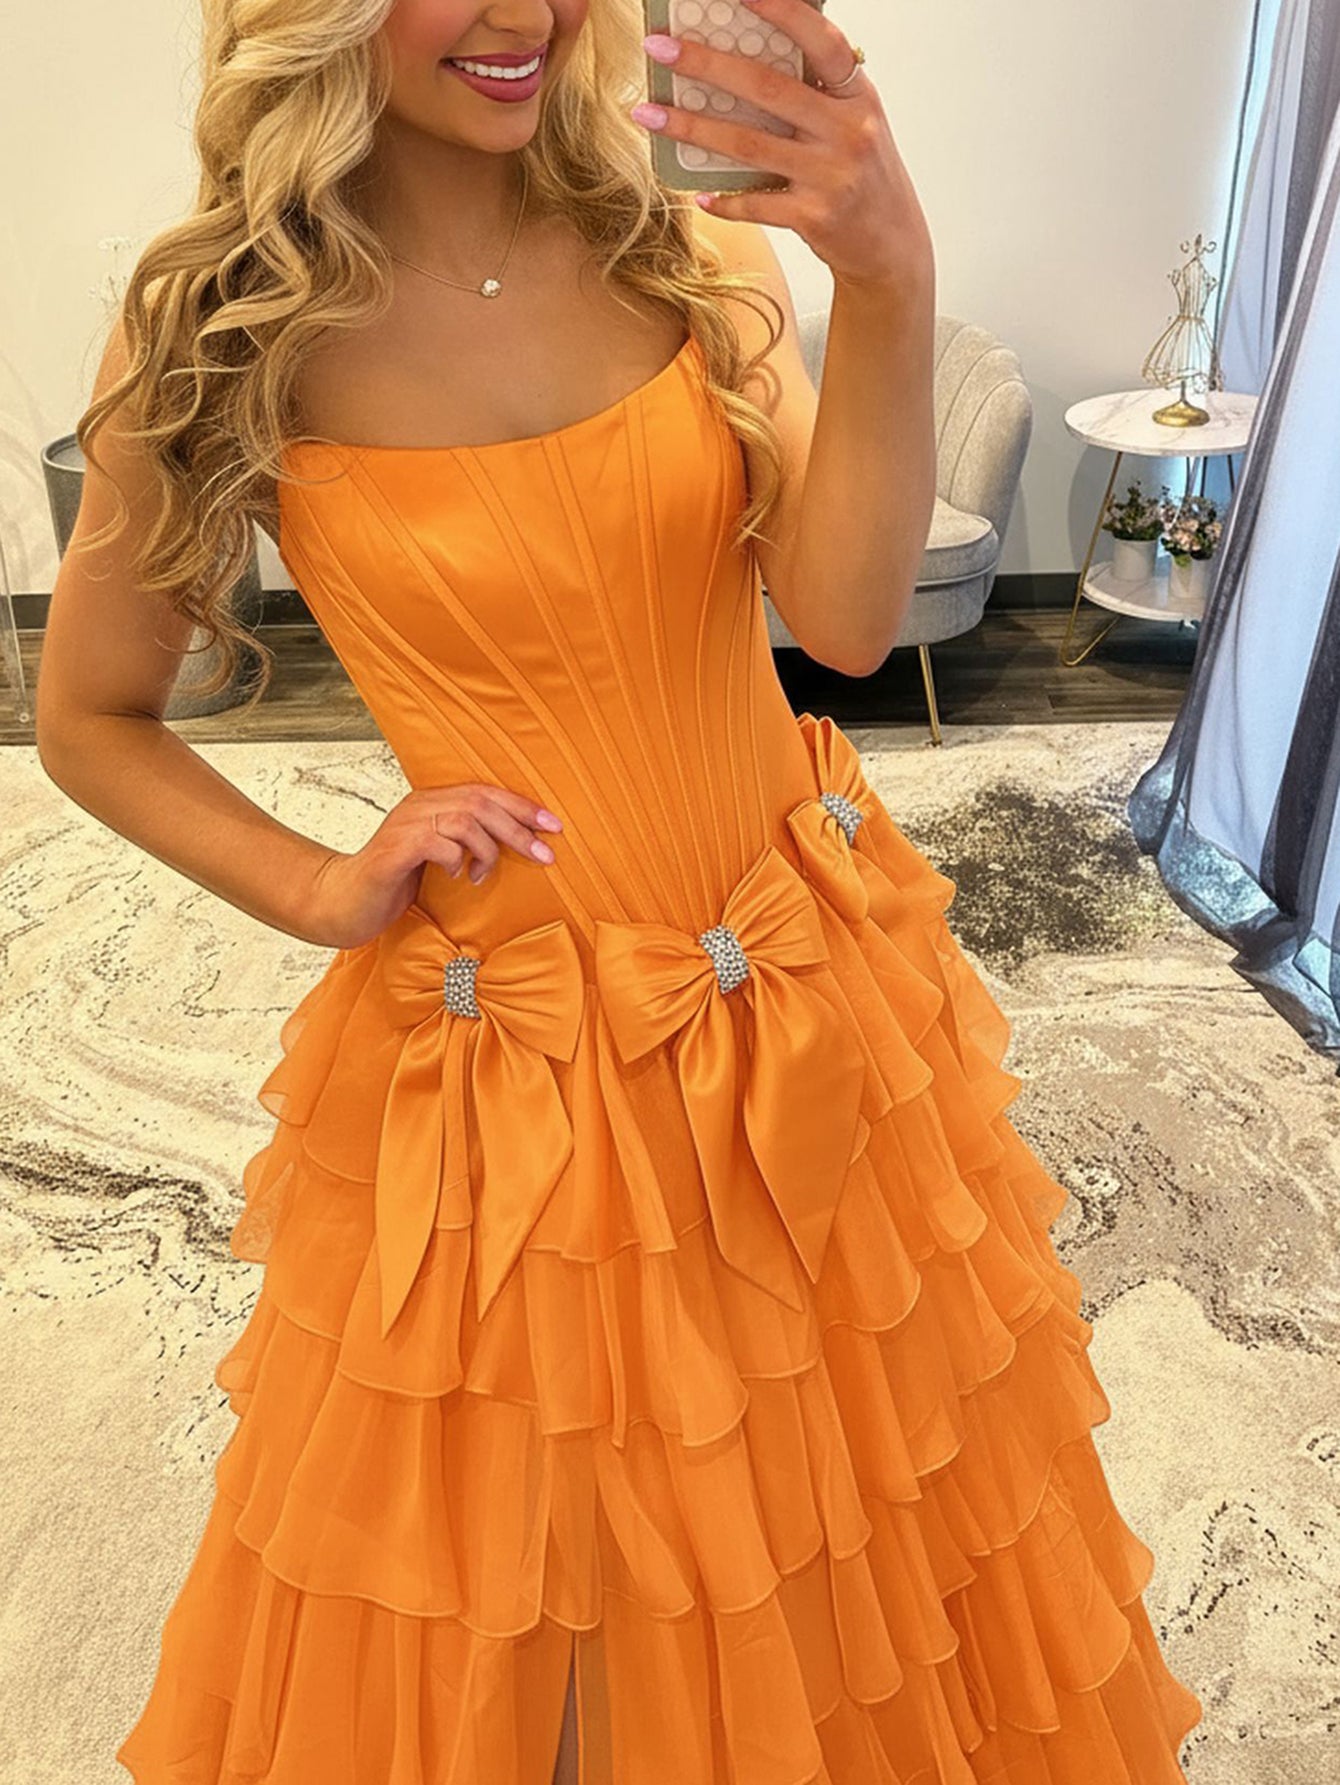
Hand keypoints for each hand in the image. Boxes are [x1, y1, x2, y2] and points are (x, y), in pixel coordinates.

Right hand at [305, 782, 563, 949]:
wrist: (344, 902)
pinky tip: (456, 876)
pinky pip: (439, 843)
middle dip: (520, 829)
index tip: (554, 826)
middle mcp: (419, 806)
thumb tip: (517, 844)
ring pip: (465, 820)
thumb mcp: (438, 857)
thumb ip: (467, 843)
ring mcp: (405, 825)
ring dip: (487, 849)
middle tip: (546, 855)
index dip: (523, 806)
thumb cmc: (394, 883)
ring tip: (482, 875)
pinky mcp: (394, 850)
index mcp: (432, 802)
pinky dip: (457, 859)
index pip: (485, 792)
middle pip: (481, 803)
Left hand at [635, 0, 930, 291]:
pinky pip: (756, 204)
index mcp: (858, 96)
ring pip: (748, 144)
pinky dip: (724, 201)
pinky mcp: (814, 218)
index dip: (781, 11)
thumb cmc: (865, 176)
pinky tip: (698, 194)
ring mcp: (830, 176)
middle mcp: (848, 131)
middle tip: (660, 49)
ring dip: (692, 128)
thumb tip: (749, 57)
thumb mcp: (856, 122)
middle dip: (706, 64)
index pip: (821, 40)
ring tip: (649, 114)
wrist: (892, 245)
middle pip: (767, 89)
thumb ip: (818, 92)